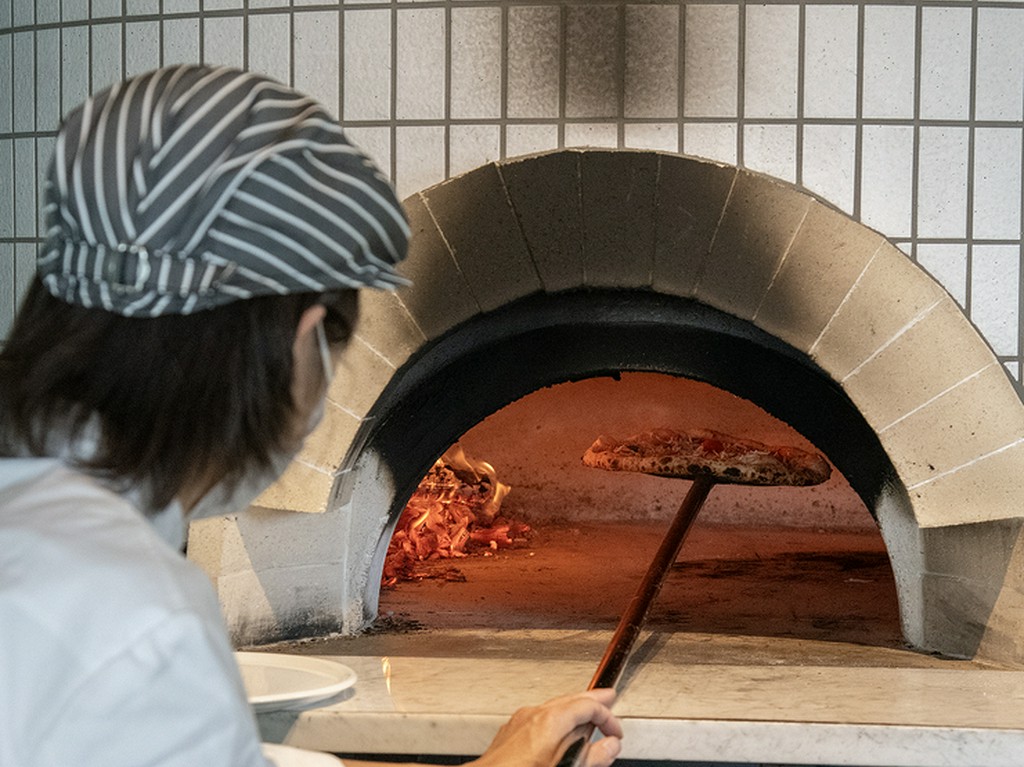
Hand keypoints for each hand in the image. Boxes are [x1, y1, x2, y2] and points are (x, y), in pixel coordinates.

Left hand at [472, 689, 622, 766]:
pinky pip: (541, 715)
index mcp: (551, 720)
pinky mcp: (513, 730)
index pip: (588, 707)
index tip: (615, 733)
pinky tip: (560, 730)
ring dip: (575, 709)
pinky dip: (558, 717)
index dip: (607, 718)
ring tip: (589, 716)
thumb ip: (591, 757)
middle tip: (609, 699)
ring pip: (555, 705)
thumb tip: (610, 746)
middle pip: (571, 698)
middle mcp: (535, 713)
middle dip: (593, 700)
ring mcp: (521, 720)